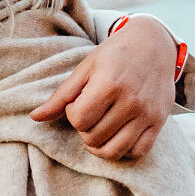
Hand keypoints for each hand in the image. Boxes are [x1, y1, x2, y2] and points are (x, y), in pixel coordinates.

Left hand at [31, 17, 177, 159]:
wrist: (154, 44)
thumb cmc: (114, 55)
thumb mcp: (85, 69)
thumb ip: (61, 96)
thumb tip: (34, 117)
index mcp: (109, 84)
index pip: (79, 120)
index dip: (72, 115)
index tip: (78, 103)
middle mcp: (131, 101)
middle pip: (94, 137)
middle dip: (84, 130)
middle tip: (90, 114)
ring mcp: (147, 114)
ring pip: (114, 151)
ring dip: (99, 145)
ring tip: (98, 129)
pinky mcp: (159, 122)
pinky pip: (138, 151)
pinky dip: (124, 150)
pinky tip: (117, 135)